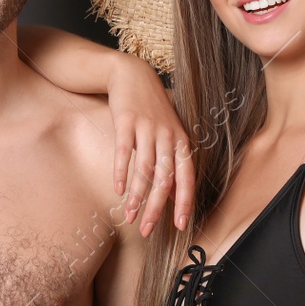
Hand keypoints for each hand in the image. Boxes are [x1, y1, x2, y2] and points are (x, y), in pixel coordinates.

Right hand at [106, 57, 193, 235]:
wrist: (132, 75)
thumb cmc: (152, 109)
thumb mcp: (168, 132)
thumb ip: (173, 161)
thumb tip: (176, 193)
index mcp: (181, 141)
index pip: (187, 177)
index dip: (184, 202)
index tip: (179, 225)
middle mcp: (167, 136)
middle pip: (165, 179)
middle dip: (156, 208)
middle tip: (146, 230)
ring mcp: (147, 128)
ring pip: (144, 170)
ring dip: (136, 197)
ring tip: (129, 216)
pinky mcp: (127, 122)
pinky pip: (125, 153)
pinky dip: (121, 173)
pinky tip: (117, 190)